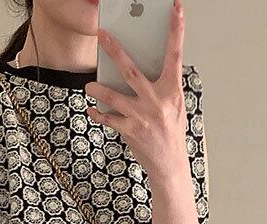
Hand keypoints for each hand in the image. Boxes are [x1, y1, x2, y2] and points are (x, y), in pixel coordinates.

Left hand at [84, 0, 188, 181]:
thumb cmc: (171, 132)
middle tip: (102, 35)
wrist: (170, 164)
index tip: (176, 9)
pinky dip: (98, 114)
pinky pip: (108, 118)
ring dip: (98, 88)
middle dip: (115, 50)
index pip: (175, 54)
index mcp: (172, 90)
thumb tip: (142, 68)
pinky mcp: (130, 131)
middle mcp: (157, 101)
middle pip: (131, 70)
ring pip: (113, 96)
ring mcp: (142, 116)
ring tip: (89, 85)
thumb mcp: (174, 106)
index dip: (176, 30)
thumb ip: (161, 86)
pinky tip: (92, 110)